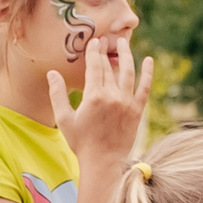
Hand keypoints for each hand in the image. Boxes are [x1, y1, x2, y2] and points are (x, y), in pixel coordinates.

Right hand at [50, 34, 151, 177]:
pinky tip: (149, 60)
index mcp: (94, 96)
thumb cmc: (81, 142)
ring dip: (126, 55)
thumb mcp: (64, 119)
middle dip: (106, 52)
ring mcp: (127, 102)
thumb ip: (58, 94)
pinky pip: (145, 88)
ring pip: (128, 72)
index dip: (94, 52)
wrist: (103, 163)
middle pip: (109, 68)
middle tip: (105, 39)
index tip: (94, 41)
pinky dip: (148, 74)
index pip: (94, 67)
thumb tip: (52, 73)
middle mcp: (112, 96)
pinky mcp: (137, 110)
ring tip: (123, 43)